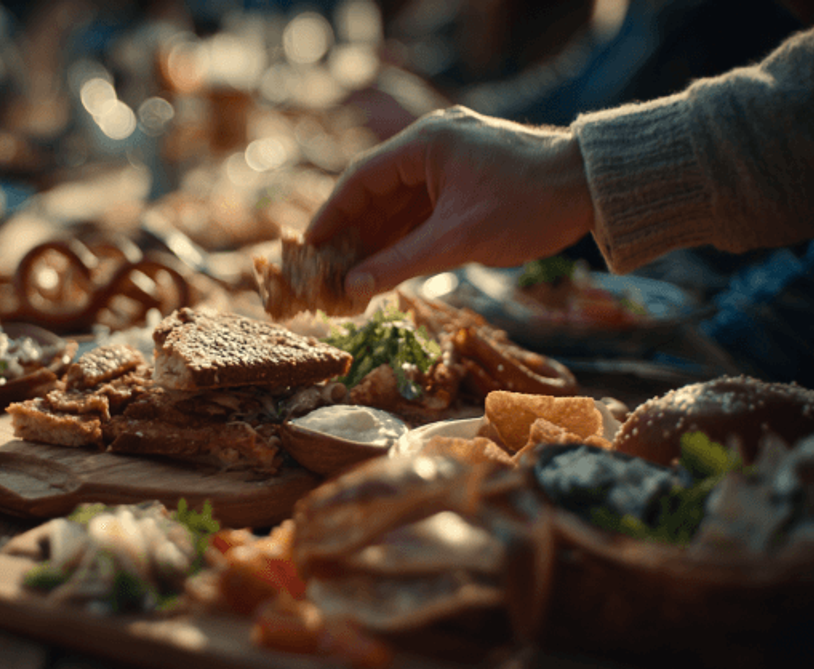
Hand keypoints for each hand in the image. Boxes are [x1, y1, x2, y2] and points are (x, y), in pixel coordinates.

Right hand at [305, 106, 595, 299]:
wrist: (594, 189)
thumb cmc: (529, 204)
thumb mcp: (458, 239)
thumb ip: (399, 263)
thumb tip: (352, 290)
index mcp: (425, 143)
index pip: (360, 179)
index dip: (331, 215)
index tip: (309, 248)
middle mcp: (431, 145)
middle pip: (375, 192)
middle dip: (352, 234)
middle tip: (327, 273)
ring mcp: (449, 163)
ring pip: (398, 204)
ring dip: (377, 240)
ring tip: (351, 279)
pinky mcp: (465, 181)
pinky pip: (422, 210)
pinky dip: (403, 237)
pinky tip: (385, 267)